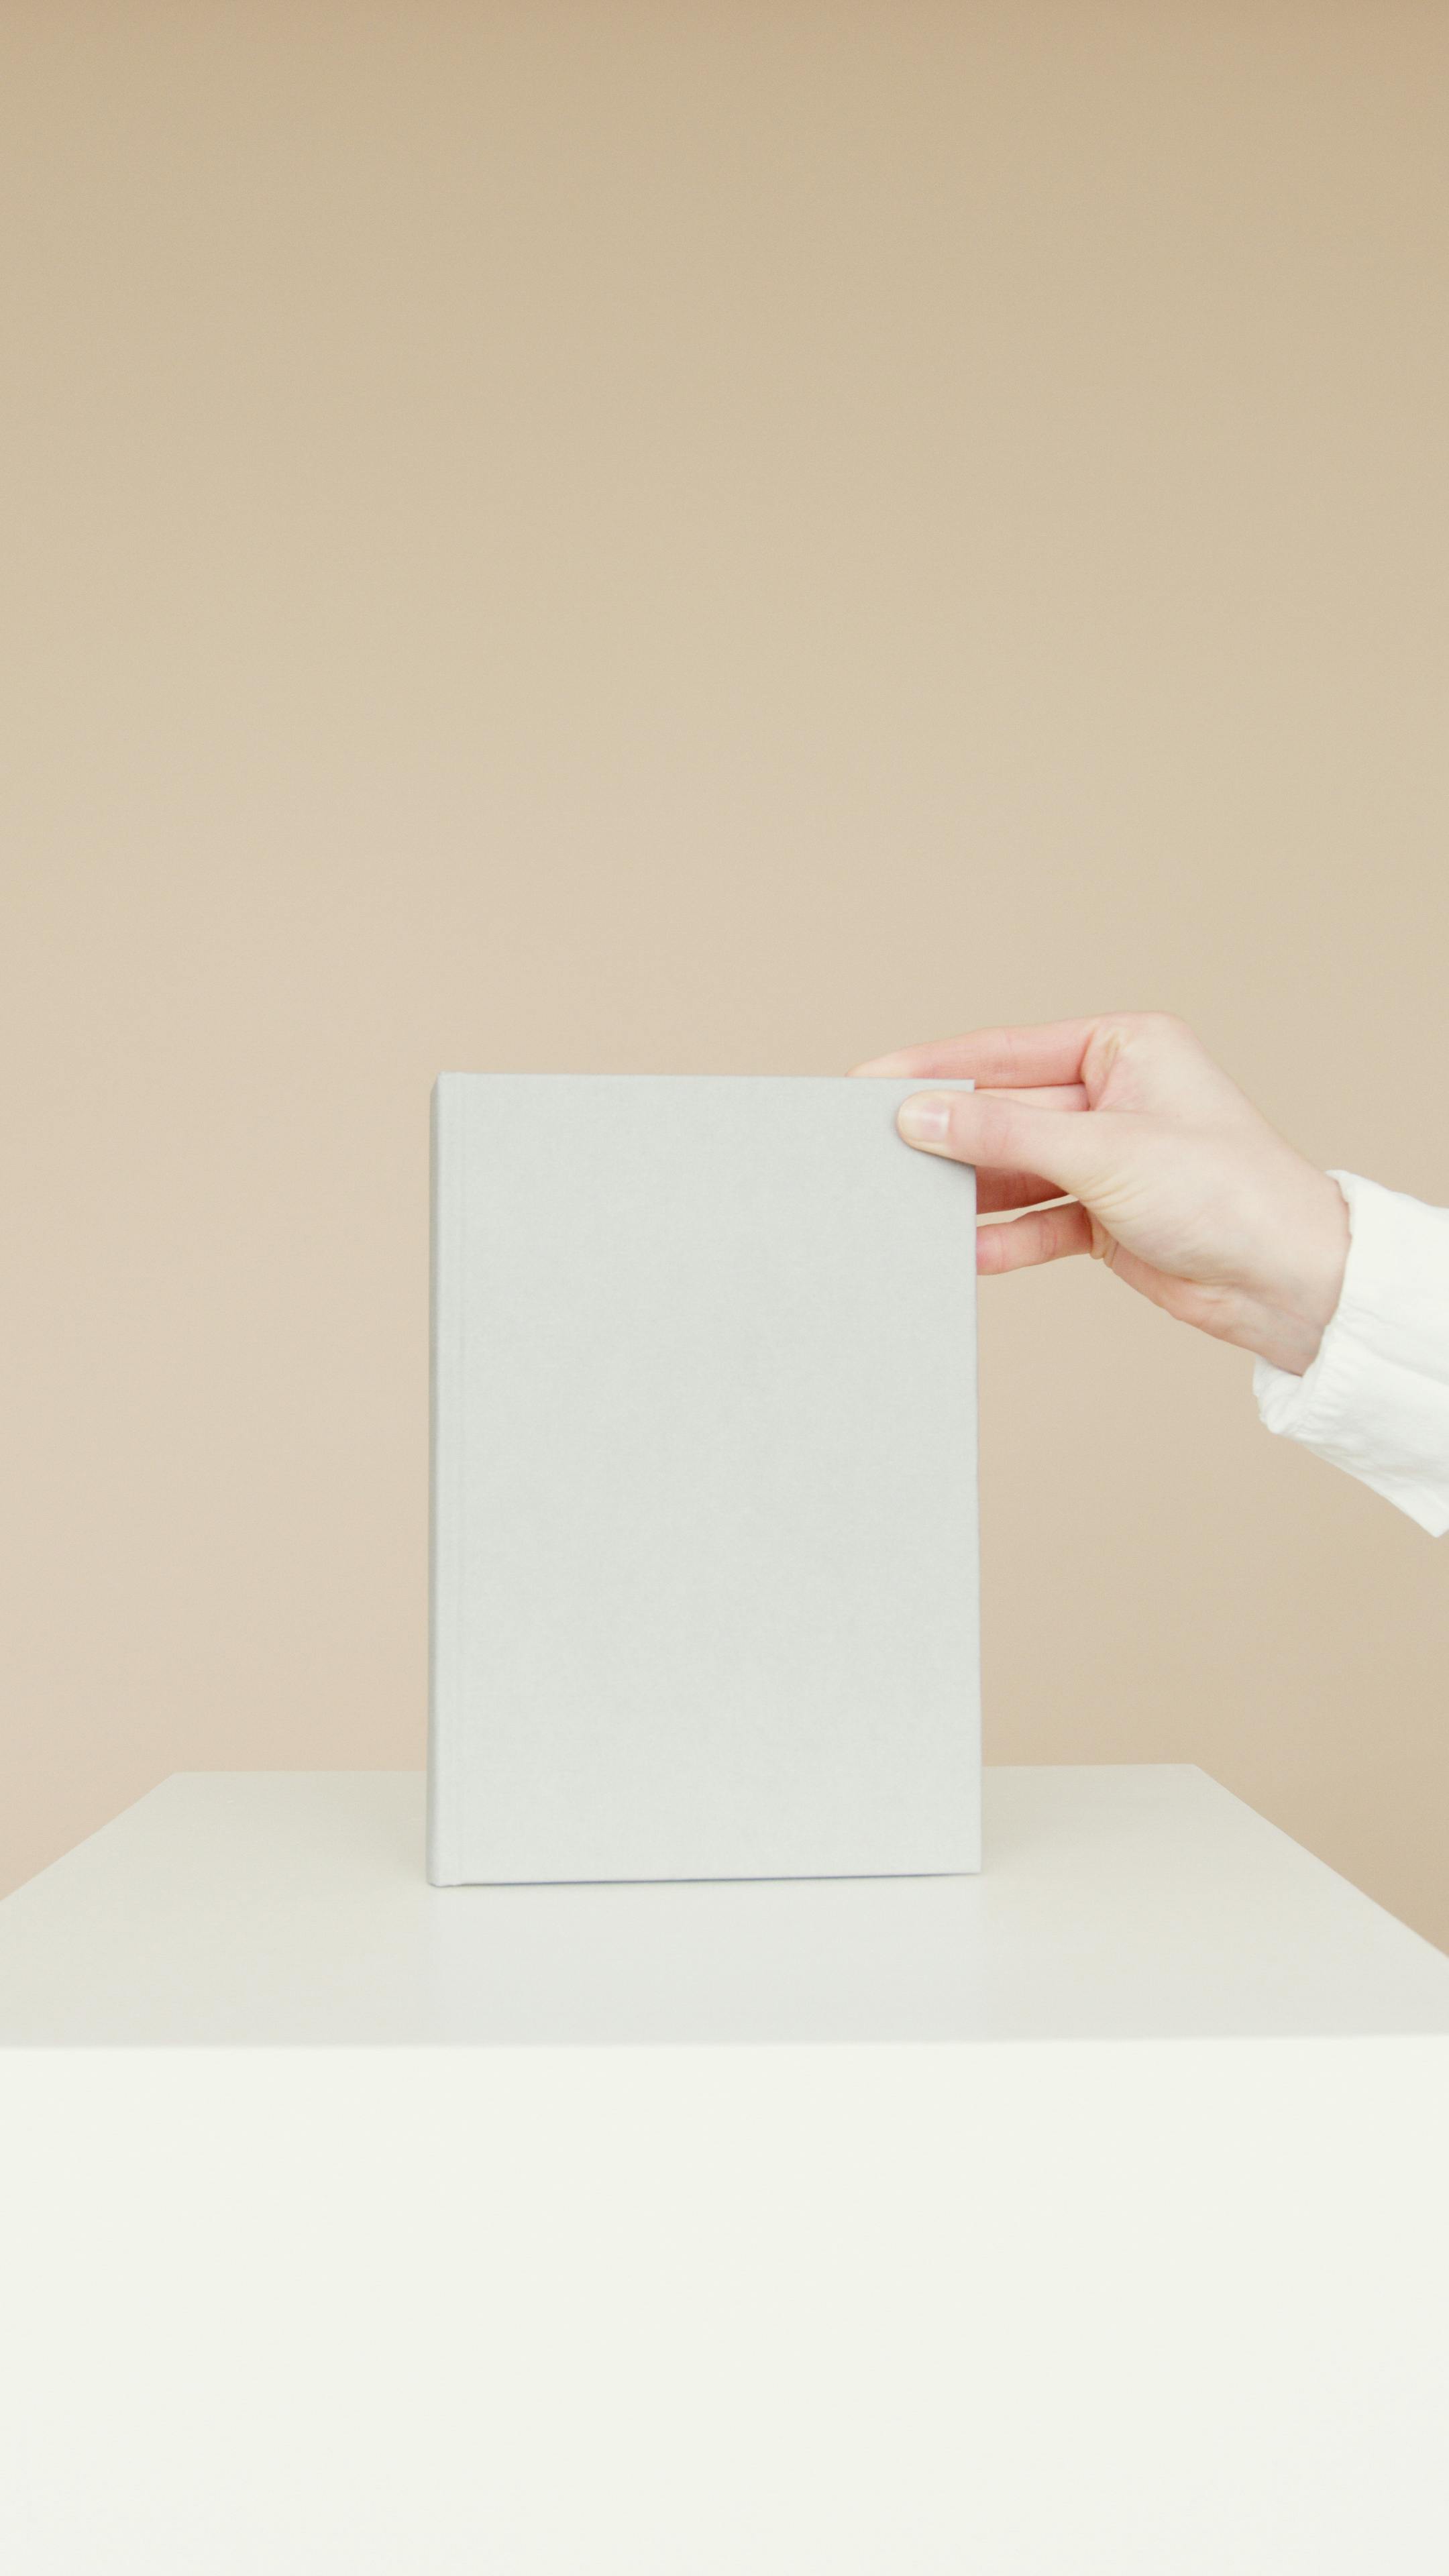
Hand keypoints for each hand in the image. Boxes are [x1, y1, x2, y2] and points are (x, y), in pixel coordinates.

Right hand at [852, 1014, 1349, 1376]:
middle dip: (946, 1140)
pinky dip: (1001, 1238)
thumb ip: (1004, 1136)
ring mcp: (1109, 1159)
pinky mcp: (1106, 1217)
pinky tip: (960, 1252)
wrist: (1290, 1282)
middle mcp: (1114, 1097)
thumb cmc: (1229, 1192)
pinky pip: (1035, 1221)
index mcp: (1125, 1048)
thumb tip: (921, 1117)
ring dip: (967, 1194)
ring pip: (1014, 1171)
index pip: (1006, 1054)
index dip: (935, 1070)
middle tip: (872, 1155)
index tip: (869, 1083)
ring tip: (904, 1208)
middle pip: (1004, 1115)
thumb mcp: (1103, 1153)